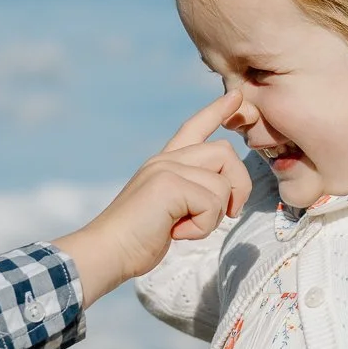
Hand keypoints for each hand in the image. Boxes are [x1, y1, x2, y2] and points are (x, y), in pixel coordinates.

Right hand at [54, 93, 251, 304]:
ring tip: (186, 228)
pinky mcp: (169, 184)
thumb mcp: (169, 210)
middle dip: (239, 185)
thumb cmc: (138, 239)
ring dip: (214, 216)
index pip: (194, 127)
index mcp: (164, 162)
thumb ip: (190, 193)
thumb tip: (224, 198)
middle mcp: (166, 159)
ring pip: (223, 184)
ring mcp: (167, 168)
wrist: (108, 251)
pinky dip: (202, 227)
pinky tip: (177, 233)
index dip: (217, 111)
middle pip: (225, 152)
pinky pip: (212, 204)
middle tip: (229, 213)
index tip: (236, 97)